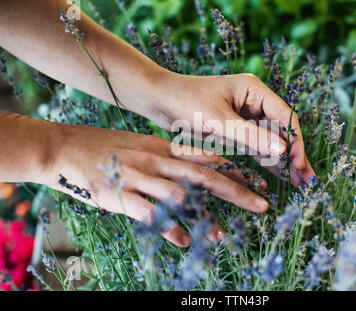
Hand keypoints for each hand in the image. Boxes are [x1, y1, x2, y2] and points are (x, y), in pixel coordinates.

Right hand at [43, 123, 268, 246]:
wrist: (64, 147)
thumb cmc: (106, 147)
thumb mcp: (142, 144)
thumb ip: (168, 156)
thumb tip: (196, 166)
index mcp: (163, 148)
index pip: (207, 158)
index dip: (236, 170)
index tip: (260, 180)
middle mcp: (155, 160)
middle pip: (203, 176)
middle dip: (236, 191)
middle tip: (262, 205)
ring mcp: (137, 177)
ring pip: (179, 196)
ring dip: (203, 217)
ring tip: (222, 236)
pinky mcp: (117, 195)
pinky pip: (148, 214)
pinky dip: (167, 228)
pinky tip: (182, 241)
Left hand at [144, 72, 315, 185]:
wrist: (157, 99)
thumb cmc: (185, 101)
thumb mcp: (219, 121)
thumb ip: (251, 136)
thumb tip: (284, 150)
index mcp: (254, 90)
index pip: (285, 117)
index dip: (295, 142)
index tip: (299, 165)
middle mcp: (254, 101)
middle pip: (282, 130)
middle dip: (294, 154)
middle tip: (306, 180)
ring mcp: (245, 115)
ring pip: (270, 140)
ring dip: (282, 160)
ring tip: (297, 182)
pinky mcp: (234, 127)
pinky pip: (255, 145)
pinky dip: (265, 159)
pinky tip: (277, 175)